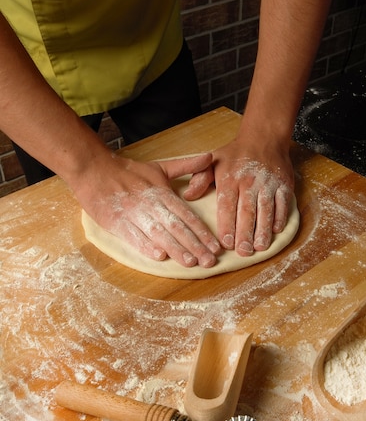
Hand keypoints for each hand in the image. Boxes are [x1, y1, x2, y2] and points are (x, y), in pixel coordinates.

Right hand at [76, 152, 220, 267]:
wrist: (94, 169)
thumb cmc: (129, 172)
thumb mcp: (159, 167)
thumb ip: (186, 166)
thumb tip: (210, 157)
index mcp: (162, 193)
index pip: (187, 215)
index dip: (202, 232)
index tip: (216, 246)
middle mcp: (151, 204)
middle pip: (177, 227)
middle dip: (195, 245)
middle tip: (209, 261)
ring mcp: (133, 214)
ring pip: (158, 233)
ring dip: (175, 249)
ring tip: (190, 263)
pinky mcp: (116, 222)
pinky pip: (133, 235)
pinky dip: (145, 245)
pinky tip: (159, 256)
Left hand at [184, 140, 293, 256]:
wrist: (264, 137)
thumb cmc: (235, 154)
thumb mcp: (213, 161)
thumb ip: (200, 178)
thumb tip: (188, 195)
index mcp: (230, 178)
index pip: (227, 205)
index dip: (227, 224)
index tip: (225, 242)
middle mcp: (250, 182)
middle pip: (247, 211)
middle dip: (245, 233)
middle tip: (243, 252)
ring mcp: (269, 183)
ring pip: (266, 209)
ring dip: (263, 230)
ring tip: (260, 247)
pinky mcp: (284, 184)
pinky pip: (283, 203)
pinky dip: (280, 217)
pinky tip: (275, 231)